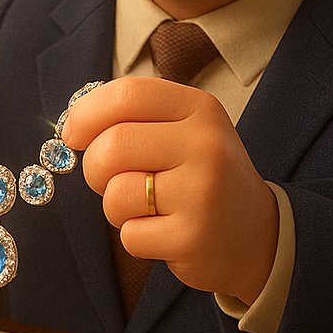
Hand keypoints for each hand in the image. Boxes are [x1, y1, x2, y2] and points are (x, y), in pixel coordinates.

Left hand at [63, 78, 278, 304]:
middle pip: (112, 147)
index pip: (127, 95)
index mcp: (200, 109)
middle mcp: (206, 144)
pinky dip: (136, 238)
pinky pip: (130, 235)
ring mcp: (202, 192)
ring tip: (148, 208)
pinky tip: (165, 234)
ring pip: (116, 195)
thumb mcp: (184, 131)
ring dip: (116, 207)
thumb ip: (135, 118)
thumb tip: (71, 125)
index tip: (72, 134)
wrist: (261, 236)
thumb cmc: (203, 178)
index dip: (86, 113)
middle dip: (96, 169)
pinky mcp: (193, 237)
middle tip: (111, 180)